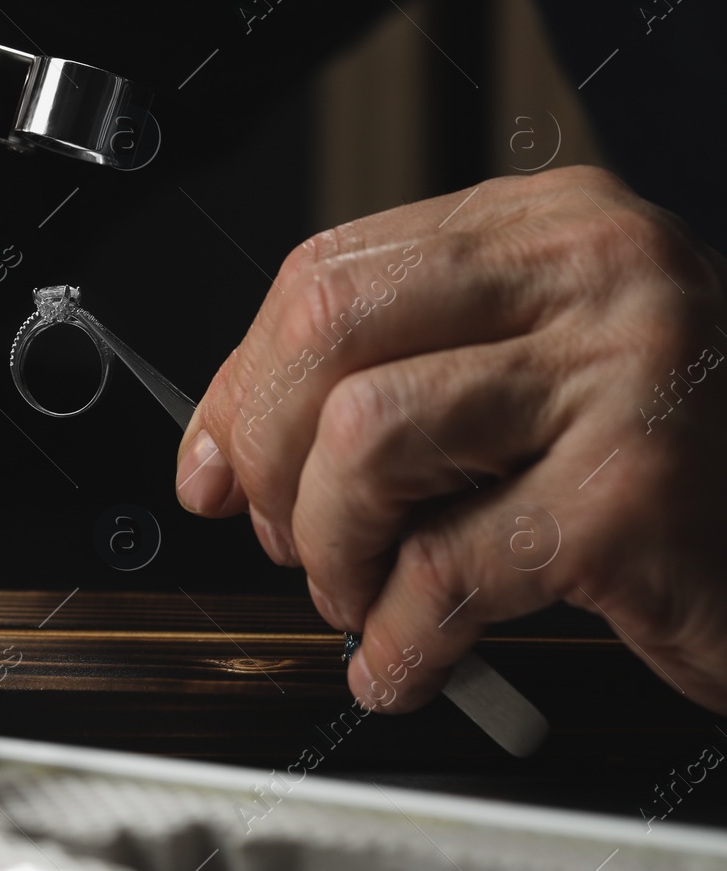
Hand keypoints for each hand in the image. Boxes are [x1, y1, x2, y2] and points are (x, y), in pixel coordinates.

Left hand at [175, 165, 726, 714]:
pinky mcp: (638, 496)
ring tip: (361, 594)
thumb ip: (385, 380)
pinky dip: (398, 639)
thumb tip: (220, 449)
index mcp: (543, 227)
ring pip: (368, 438)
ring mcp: (623, 375)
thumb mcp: (524, 373)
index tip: (214, 461)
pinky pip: (448, 570)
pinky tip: (407, 661)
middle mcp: (589, 274)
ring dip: (331, 545)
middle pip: (328, 331)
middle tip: (286, 533)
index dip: (243, 382)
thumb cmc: (675, 456)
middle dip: (268, 456)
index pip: (327, 273)